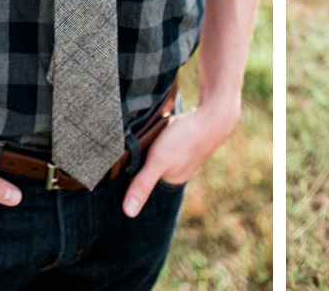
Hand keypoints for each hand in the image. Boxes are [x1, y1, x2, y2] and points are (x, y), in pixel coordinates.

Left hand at [122, 100, 238, 217]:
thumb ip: (143, 184)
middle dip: (138, 162)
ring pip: (158, 152)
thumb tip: (128, 213)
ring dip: (148, 147)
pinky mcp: (185, 135)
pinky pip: (166, 139)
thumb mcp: (159, 161)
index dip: (130, 177)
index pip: (145, 183)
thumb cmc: (185, 139)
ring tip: (135, 140)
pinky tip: (153, 129)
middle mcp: (178, 168)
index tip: (114, 173)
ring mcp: (183, 151)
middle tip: (121, 154)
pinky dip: (158, 136)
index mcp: (173, 179)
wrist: (214, 114)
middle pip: (151, 167)